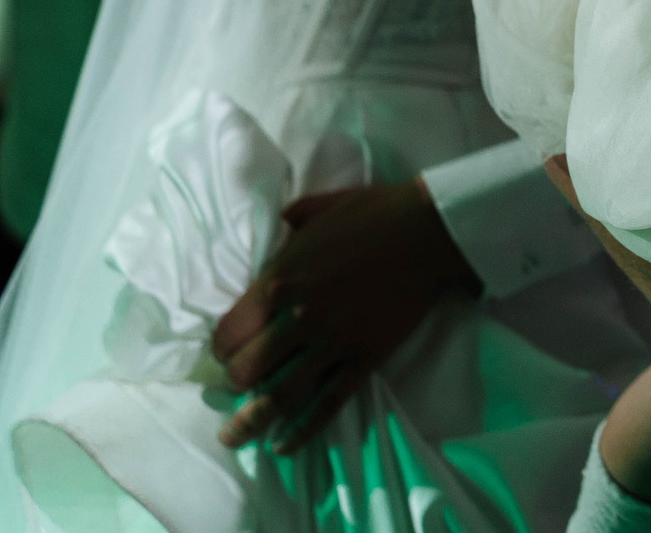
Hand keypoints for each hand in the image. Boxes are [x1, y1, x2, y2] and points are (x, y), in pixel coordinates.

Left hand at [211, 179, 478, 450]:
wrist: (429, 231)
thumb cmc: (375, 212)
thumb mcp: (318, 206)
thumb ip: (289, 221)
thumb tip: (278, 226)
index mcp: (278, 281)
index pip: (229, 331)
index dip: (221, 348)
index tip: (225, 353)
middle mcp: (297, 319)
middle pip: (247, 368)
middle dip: (234, 382)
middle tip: (235, 385)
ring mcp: (331, 343)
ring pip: (279, 394)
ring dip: (250, 421)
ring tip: (233, 438)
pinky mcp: (363, 358)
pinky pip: (327, 403)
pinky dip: (302, 430)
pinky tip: (283, 445)